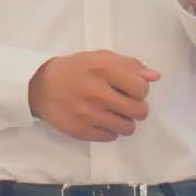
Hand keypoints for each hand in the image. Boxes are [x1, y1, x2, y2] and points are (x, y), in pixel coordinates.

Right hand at [28, 51, 160, 141]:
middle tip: (127, 104)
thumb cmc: (75, 69)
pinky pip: (110, 137)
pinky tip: (101, 120)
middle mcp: (96, 92)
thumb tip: (155, 76)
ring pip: (127, 128)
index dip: (140, 90)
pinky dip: (110, 131)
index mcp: (103, 70)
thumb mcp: (101, 58)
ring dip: (126, 122)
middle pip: (139, 111)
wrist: (40, 86)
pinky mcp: (80, 130)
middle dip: (137, 108)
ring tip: (115, 113)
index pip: (141, 88)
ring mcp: (88, 114)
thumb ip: (130, 65)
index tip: (132, 89)